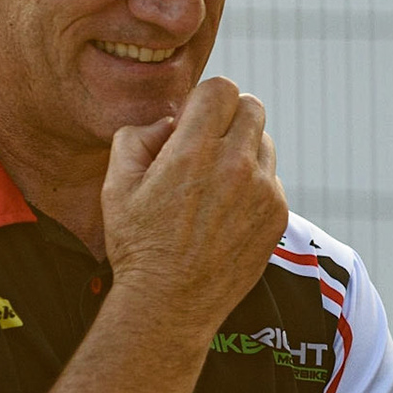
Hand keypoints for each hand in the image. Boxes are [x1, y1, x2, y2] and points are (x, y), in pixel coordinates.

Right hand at [101, 77, 288, 336]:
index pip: (222, 88)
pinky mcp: (277, 215)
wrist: (170, 303)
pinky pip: (272, 179)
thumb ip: (137, 136)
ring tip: (215, 182)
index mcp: (193, 150)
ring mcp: (262, 191)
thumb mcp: (116, 184)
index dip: (205, 100)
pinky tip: (227, 211)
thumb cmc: (138, 245)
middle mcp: (235, 165)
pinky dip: (254, 185)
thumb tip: (170, 122)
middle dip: (229, 116)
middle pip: (251, 107)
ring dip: (244, 150)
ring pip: (264, 143)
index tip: (192, 121)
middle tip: (208, 143)